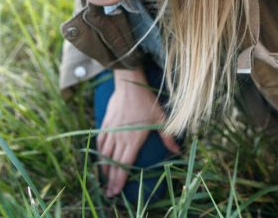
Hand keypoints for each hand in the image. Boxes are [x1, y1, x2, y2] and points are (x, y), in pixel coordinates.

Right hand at [97, 68, 180, 197]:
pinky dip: (99, 151)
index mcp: (133, 140)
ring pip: (104, 154)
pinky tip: (100, 157)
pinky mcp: (106, 123)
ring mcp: (111, 131)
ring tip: (103, 179)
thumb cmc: (147, 101)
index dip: (119, 180)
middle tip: (108, 192)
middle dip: (110, 180)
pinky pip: (100, 141)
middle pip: (112, 163)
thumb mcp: (161, 118)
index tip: (115, 191)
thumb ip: (168, 136)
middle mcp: (120, 138)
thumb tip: (178, 150)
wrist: (129, 84)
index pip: (124, 165)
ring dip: (103, 168)